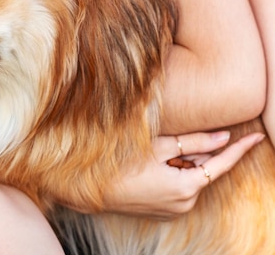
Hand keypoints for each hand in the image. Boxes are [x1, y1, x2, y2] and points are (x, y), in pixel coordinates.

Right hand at [102, 131, 264, 218]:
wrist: (90, 190)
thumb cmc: (121, 164)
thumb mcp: (158, 147)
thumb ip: (194, 142)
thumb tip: (223, 136)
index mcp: (186, 187)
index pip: (221, 164)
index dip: (240, 149)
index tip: (257, 137)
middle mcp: (185, 203)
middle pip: (202, 169)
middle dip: (194, 152)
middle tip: (168, 143)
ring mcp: (174, 210)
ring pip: (190, 178)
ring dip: (180, 163)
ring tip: (152, 156)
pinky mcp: (164, 211)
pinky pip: (178, 188)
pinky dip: (173, 174)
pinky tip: (150, 168)